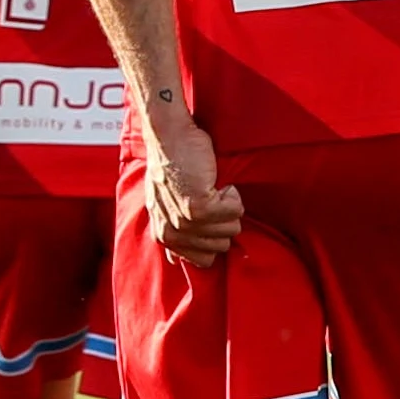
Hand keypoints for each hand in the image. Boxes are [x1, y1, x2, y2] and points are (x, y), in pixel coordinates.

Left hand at [140, 113, 245, 266]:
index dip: (214, 236)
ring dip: (227, 205)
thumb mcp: (164, 205)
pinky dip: (232, 194)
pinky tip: (213, 181)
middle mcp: (172, 233)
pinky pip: (235, 211)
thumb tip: (176, 261)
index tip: (207, 215)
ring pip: (231, 228)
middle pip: (221, 246)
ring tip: (207, 187)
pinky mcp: (199, 207)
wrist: (170, 137)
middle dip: (222, 220)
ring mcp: (185, 222)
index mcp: (164, 236)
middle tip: (207, 197)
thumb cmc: (172, 165)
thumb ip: (173, 233)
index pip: (204, 261)